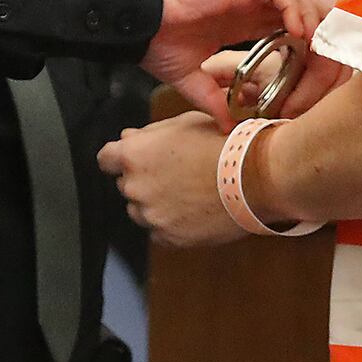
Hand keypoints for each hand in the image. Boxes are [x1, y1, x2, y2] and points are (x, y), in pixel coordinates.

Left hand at [98, 113, 242, 247]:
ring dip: (156, 204)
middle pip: (126, 185)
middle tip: (175, 173)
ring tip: (188, 192)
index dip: (120, 157)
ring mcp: (152, 216)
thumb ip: (150, 134)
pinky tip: (194, 210)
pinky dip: (173, 223)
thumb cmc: (222, 144)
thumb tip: (129, 138)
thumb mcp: (184, 123)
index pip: (106, 159)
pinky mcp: (170, 238)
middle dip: (144, 180)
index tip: (134, 159)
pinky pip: (161, 232)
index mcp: (135, 156)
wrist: (255, 176)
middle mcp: (136, 188)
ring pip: (142, 211)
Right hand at [142, 0, 321, 127]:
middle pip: (295, 9)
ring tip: (310, 46)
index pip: (284, 28)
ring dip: (306, 17)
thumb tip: (228, 127)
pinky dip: (291, 6)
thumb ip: (212, 100)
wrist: (134, 21)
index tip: (308, 71)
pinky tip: (294, 31)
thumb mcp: (189, 79)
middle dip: (313, 30)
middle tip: (319, 59)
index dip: (301, 46)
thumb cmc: (155, 42)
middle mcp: (247, 8)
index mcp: (239, 25)